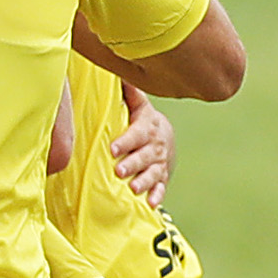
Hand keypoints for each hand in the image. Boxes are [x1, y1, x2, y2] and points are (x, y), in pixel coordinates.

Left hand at [110, 84, 175, 206]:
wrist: (165, 135)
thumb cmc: (142, 119)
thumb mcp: (138, 105)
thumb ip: (129, 94)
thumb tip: (120, 74)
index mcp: (147, 127)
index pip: (137, 133)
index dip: (126, 141)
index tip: (112, 148)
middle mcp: (155, 145)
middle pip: (145, 155)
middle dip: (132, 164)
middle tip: (118, 171)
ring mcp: (160, 162)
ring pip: (153, 172)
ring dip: (144, 181)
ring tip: (133, 188)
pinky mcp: (162, 176)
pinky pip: (161, 186)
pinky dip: (157, 194)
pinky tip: (151, 203)